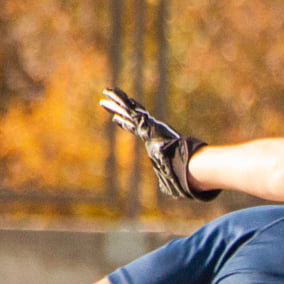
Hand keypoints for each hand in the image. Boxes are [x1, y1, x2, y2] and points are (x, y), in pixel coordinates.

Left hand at [99, 87, 219, 201]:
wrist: (178, 160)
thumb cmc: (175, 169)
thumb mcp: (167, 176)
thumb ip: (165, 180)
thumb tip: (169, 192)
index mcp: (150, 137)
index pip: (135, 129)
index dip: (125, 123)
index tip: (116, 119)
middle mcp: (147, 128)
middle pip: (129, 116)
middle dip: (118, 109)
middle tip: (106, 101)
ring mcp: (145, 123)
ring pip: (127, 109)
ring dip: (116, 100)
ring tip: (105, 91)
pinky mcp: (144, 122)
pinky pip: (128, 108)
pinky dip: (119, 100)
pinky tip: (110, 92)